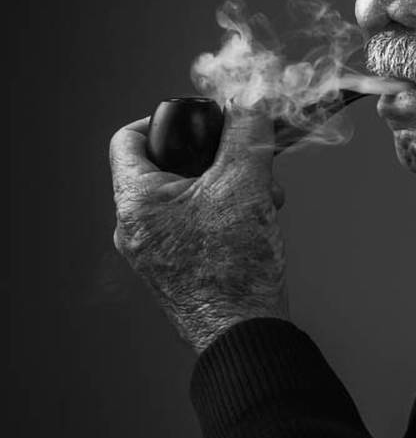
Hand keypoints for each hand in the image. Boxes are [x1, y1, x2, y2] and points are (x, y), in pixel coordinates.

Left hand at [109, 106, 289, 352]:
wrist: (243, 335)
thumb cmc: (233, 269)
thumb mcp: (245, 184)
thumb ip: (246, 135)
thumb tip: (248, 103)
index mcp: (136, 202)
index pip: (128, 138)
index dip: (163, 119)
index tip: (200, 121)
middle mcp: (136, 228)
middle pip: (168, 166)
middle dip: (217, 158)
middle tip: (248, 160)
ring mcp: (155, 253)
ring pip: (189, 197)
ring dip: (231, 187)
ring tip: (266, 197)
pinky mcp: (179, 271)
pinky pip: (197, 226)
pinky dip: (228, 214)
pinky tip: (261, 221)